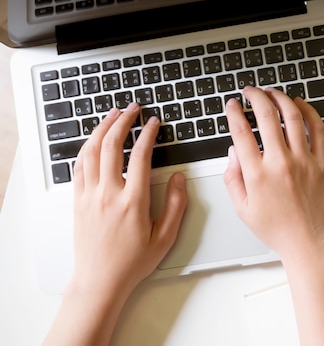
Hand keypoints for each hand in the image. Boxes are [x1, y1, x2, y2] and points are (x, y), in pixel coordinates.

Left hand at [43, 103, 186, 345]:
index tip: (154, 123)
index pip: (139, 156)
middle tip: (133, 109)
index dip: (147, 134)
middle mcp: (108, 194)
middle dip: (123, 122)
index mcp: (132, 202)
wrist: (99, 281)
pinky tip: (93, 141)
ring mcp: (89, 196)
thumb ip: (175, 205)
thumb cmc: (132, 262)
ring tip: (112, 115)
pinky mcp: (78, 201)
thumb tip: (178, 179)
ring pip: (91, 152)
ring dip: (101, 129)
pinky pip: (79, 166)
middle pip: (111, 146)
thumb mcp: (165, 237)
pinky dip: (86, 148)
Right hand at [224, 87, 323, 261]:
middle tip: (250, 91)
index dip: (234, 113)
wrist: (309, 244)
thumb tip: (233, 152)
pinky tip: (300, 105)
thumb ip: (233, 178)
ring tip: (272, 93)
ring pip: (292, 116)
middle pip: (267, 116)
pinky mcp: (322, 162)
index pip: (241, 132)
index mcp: (257, 174)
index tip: (233, 105)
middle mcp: (281, 163)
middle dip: (256, 97)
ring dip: (280, 98)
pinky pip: (317, 129)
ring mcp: (304, 160)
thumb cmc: (278, 230)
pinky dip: (308, 112)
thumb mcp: (243, 209)